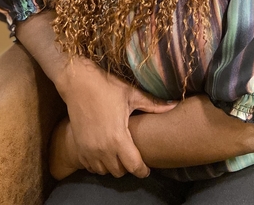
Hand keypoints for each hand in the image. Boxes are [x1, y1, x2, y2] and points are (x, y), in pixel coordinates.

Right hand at [54, 57, 177, 178]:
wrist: (78, 83)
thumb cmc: (106, 87)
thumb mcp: (131, 94)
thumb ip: (153, 104)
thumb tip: (175, 105)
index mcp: (118, 137)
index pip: (133, 166)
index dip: (142, 170)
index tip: (147, 169)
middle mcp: (102, 148)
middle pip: (119, 172)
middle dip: (128, 167)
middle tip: (133, 156)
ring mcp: (88, 150)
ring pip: (104, 171)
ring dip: (112, 166)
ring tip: (119, 153)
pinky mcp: (78, 147)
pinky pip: (91, 166)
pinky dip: (99, 163)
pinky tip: (104, 151)